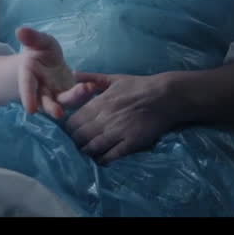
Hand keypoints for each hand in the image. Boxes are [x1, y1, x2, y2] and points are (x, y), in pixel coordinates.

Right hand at [15, 26, 86, 119]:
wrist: (47, 63)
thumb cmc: (40, 51)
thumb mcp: (38, 42)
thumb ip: (31, 38)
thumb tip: (20, 30)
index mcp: (29, 76)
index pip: (27, 87)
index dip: (28, 97)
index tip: (30, 110)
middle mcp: (41, 90)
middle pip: (45, 101)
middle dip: (52, 107)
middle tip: (59, 113)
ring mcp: (56, 96)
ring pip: (64, 101)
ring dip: (75, 97)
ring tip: (88, 88)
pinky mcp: (70, 96)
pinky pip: (78, 96)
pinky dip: (86, 92)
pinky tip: (95, 85)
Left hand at [63, 72, 184, 164]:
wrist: (165, 96)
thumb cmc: (138, 86)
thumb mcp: (113, 78)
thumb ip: (91, 78)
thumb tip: (72, 74)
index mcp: (99, 103)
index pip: (73, 121)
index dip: (68, 130)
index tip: (68, 132)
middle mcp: (105, 118)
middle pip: (80, 136)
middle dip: (75, 142)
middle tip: (76, 145)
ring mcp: (117, 132)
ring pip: (93, 147)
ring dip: (87, 152)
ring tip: (87, 153)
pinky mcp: (130, 143)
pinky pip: (111, 156)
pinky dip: (103, 159)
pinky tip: (101, 160)